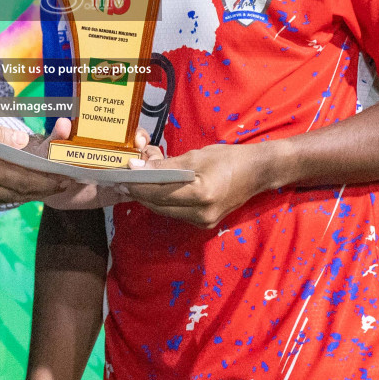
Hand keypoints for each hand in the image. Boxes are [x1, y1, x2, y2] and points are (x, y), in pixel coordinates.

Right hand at [0, 121, 71, 207]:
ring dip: (32, 194)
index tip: (65, 177)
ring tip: (49, 187)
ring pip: (11, 199)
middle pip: (22, 193)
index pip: (24, 179)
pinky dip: (15, 196)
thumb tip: (22, 140)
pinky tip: (21, 190)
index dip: (47, 180)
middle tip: (65, 183)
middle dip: (45, 189)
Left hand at [40, 119, 164, 211]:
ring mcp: (117, 175)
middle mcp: (115, 155)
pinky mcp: (115, 194)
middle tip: (143, 161)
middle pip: (143, 150)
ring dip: (148, 173)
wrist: (45, 188)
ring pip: (144, 170)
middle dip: (149, 154)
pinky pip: (134, 191)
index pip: (128, 132)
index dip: (138, 134)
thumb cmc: (49, 161)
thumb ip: (56, 138)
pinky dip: (140, 191)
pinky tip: (133, 191)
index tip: (137, 140)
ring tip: (139, 178)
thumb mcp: (50, 148)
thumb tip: (64, 123)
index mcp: (102, 139)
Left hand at [121, 142, 279, 228]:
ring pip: (165, 210)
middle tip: (123, 179)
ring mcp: (204, 221)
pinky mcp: (204, 223)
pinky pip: (175, 212)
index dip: (137, 185)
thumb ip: (165, 165)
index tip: (122, 176)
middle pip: (159, 205)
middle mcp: (202, 213)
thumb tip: (138, 168)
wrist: (257, 172)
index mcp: (202, 194)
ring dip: (149, 196)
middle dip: (139, 192)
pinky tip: (155, 188)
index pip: (159, 193)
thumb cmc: (227, 158)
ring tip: (136, 181)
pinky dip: (163, 200)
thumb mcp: (195, 156)